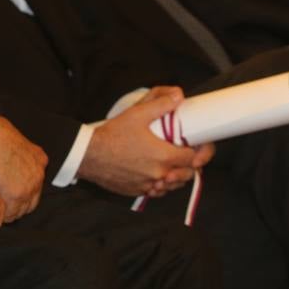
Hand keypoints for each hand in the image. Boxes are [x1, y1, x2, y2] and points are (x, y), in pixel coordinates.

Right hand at [0, 112, 45, 222]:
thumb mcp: (10, 135)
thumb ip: (15, 147)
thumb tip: (6, 148)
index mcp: (38, 158)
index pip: (35, 180)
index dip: (23, 186)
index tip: (11, 189)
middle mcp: (38, 173)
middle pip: (32, 197)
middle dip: (19, 202)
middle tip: (4, 204)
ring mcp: (29, 185)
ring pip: (23, 208)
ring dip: (11, 211)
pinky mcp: (17, 195)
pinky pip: (11, 212)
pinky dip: (2, 214)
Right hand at [79, 87, 212, 195]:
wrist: (88, 155)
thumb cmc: (111, 136)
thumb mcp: (136, 114)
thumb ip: (160, 104)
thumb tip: (178, 96)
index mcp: (165, 156)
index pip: (194, 158)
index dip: (200, 151)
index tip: (196, 147)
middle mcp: (160, 174)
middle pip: (187, 174)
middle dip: (189, 165)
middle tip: (183, 155)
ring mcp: (148, 185)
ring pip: (173, 186)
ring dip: (175, 177)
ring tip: (170, 165)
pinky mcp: (137, 191)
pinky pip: (157, 192)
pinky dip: (160, 185)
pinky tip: (154, 175)